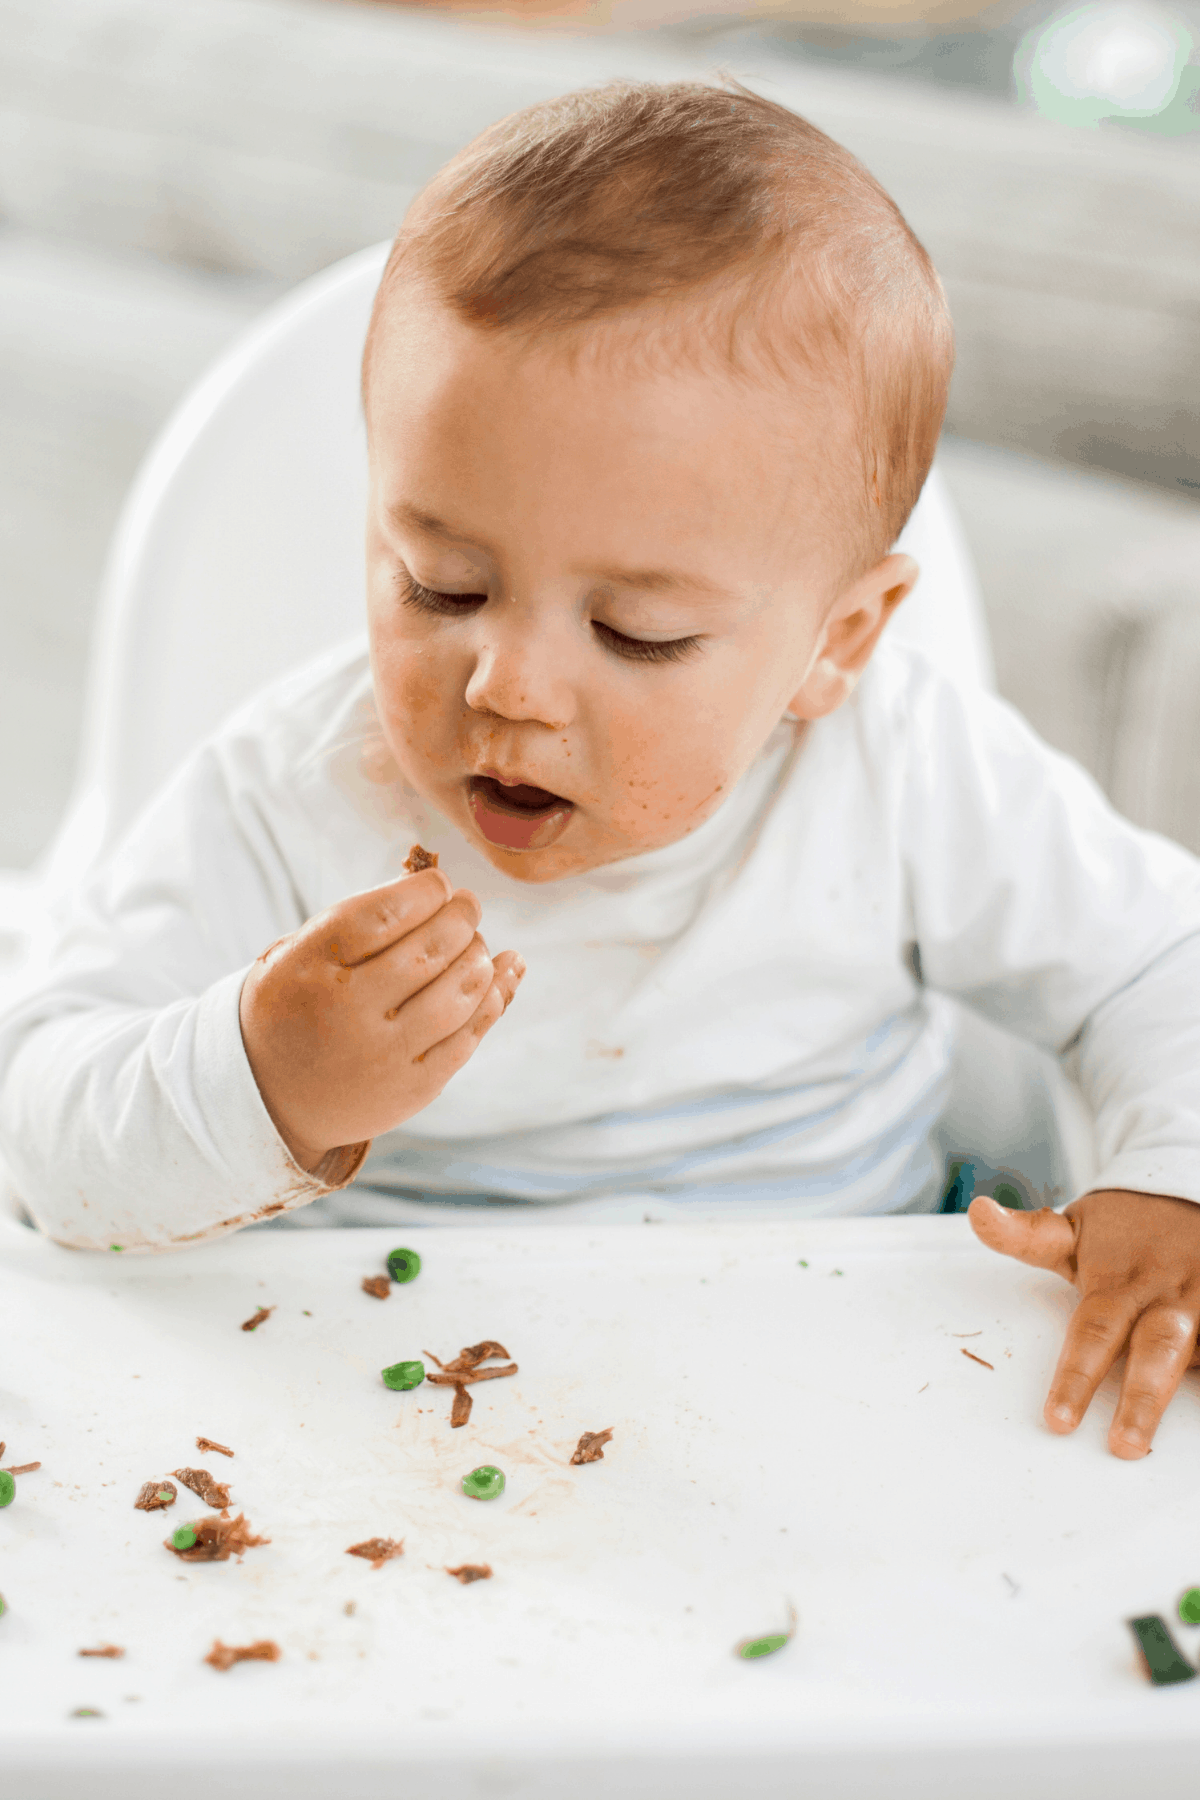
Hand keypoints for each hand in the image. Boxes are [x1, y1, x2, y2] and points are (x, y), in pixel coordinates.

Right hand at [239, 865, 523, 1173]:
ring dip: (480, 957)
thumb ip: (356, 921)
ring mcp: (383, 1053)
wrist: (270, 1096)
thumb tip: (436, 887)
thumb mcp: (296, 954)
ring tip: (475, 943)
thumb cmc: (296, 1006)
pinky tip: (504, 970)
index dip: (424, 892)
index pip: (382, 915)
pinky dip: (495, 997)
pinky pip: (469, 1036)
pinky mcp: (413, 1087)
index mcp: (310, 967)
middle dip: (461, 917)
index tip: (438, 884)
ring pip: (458, 994)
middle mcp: (347, 1011)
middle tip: (467, 905)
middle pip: (428, 951)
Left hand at [969, 1189, 1199, 1457]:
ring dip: (1180, 1392)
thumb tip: (978, 1212)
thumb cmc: (1126, 1226)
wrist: (1191, 1187)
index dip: (1076, 1378)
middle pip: (1154, 1352)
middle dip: (1140, 1400)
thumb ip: (1029, 1236)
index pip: (1092, 1333)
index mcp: (1117, 1284)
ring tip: (1165, 1435)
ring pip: (1199, 1349)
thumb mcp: (1075, 1229)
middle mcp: (1164, 1296)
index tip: (1058, 1422)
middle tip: (1123, 1446)